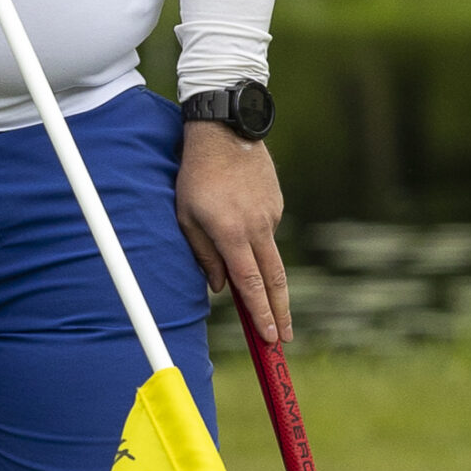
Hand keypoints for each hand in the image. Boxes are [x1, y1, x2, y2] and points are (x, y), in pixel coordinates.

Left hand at [175, 120, 289, 343]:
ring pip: (269, 254)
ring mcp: (271, 215)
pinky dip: (256, 238)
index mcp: (231, 234)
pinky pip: (266, 230)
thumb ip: (203, 255)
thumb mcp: (186, 217)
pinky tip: (239, 219)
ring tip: (245, 262)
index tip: (271, 336)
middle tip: (284, 338)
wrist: (225, 131)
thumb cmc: (196, 176)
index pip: (250, 284)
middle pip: (275, 280)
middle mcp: (257, 227)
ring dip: (263, 271)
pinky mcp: (277, 204)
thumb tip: (219, 287)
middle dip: (281, 312)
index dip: (261, 314)